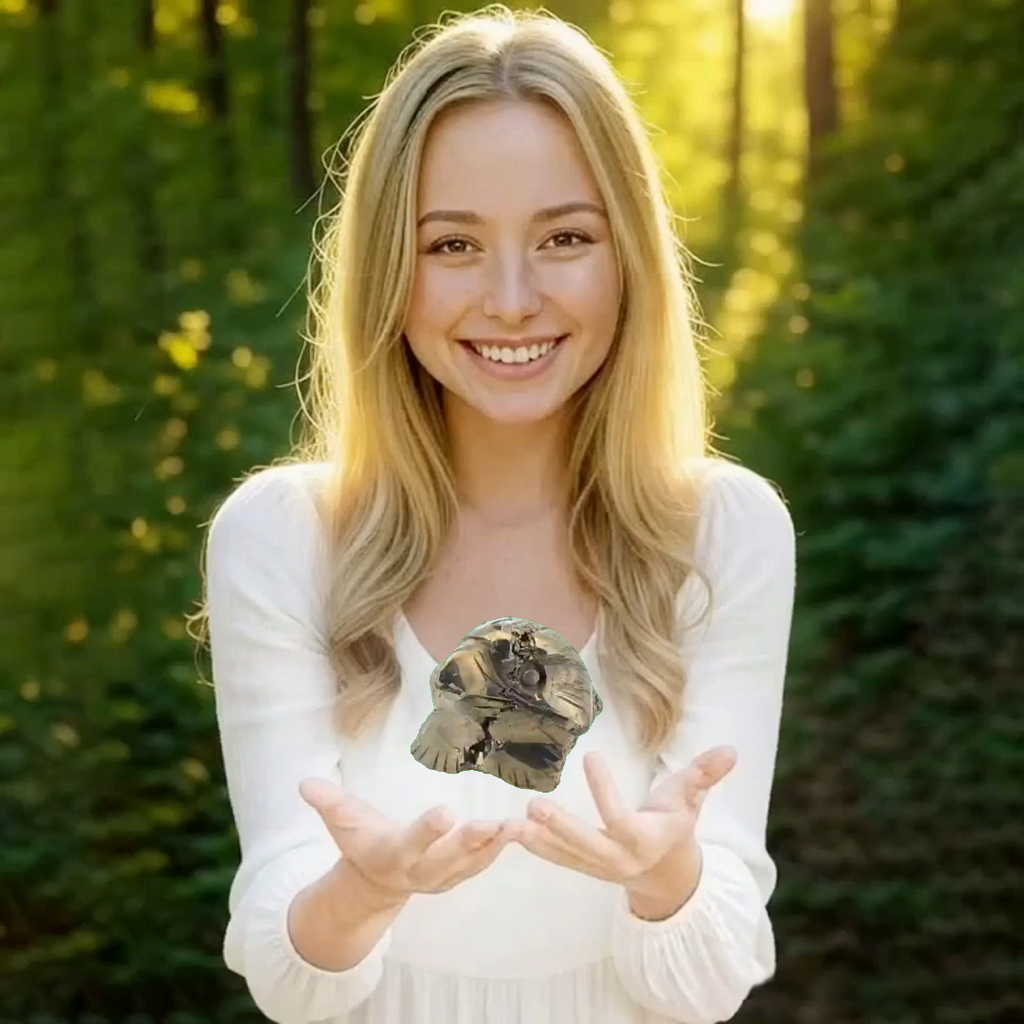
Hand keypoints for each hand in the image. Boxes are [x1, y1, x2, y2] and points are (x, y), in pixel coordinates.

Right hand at [299, 778, 516, 901]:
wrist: (374, 877)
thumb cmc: (360, 839)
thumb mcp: (342, 821)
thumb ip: (327, 802)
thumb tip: (304, 783)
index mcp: (391, 855)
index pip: (410, 843)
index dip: (427, 831)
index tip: (447, 811)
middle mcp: (420, 871)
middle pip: (447, 859)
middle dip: (469, 842)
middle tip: (492, 823)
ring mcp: (442, 877)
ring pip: (472, 863)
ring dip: (497, 846)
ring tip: (520, 826)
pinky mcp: (459, 874)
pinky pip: (483, 863)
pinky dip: (502, 848)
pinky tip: (521, 830)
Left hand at [513, 746, 736, 901]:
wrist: (665, 871)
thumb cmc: (674, 823)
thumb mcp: (690, 799)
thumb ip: (705, 775)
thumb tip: (732, 749)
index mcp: (645, 839)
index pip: (621, 817)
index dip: (605, 791)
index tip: (590, 756)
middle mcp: (619, 858)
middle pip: (587, 845)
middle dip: (561, 828)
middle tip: (534, 806)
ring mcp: (598, 867)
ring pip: (565, 856)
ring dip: (538, 840)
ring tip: (512, 822)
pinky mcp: (582, 867)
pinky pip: (556, 858)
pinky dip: (535, 846)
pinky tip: (510, 832)